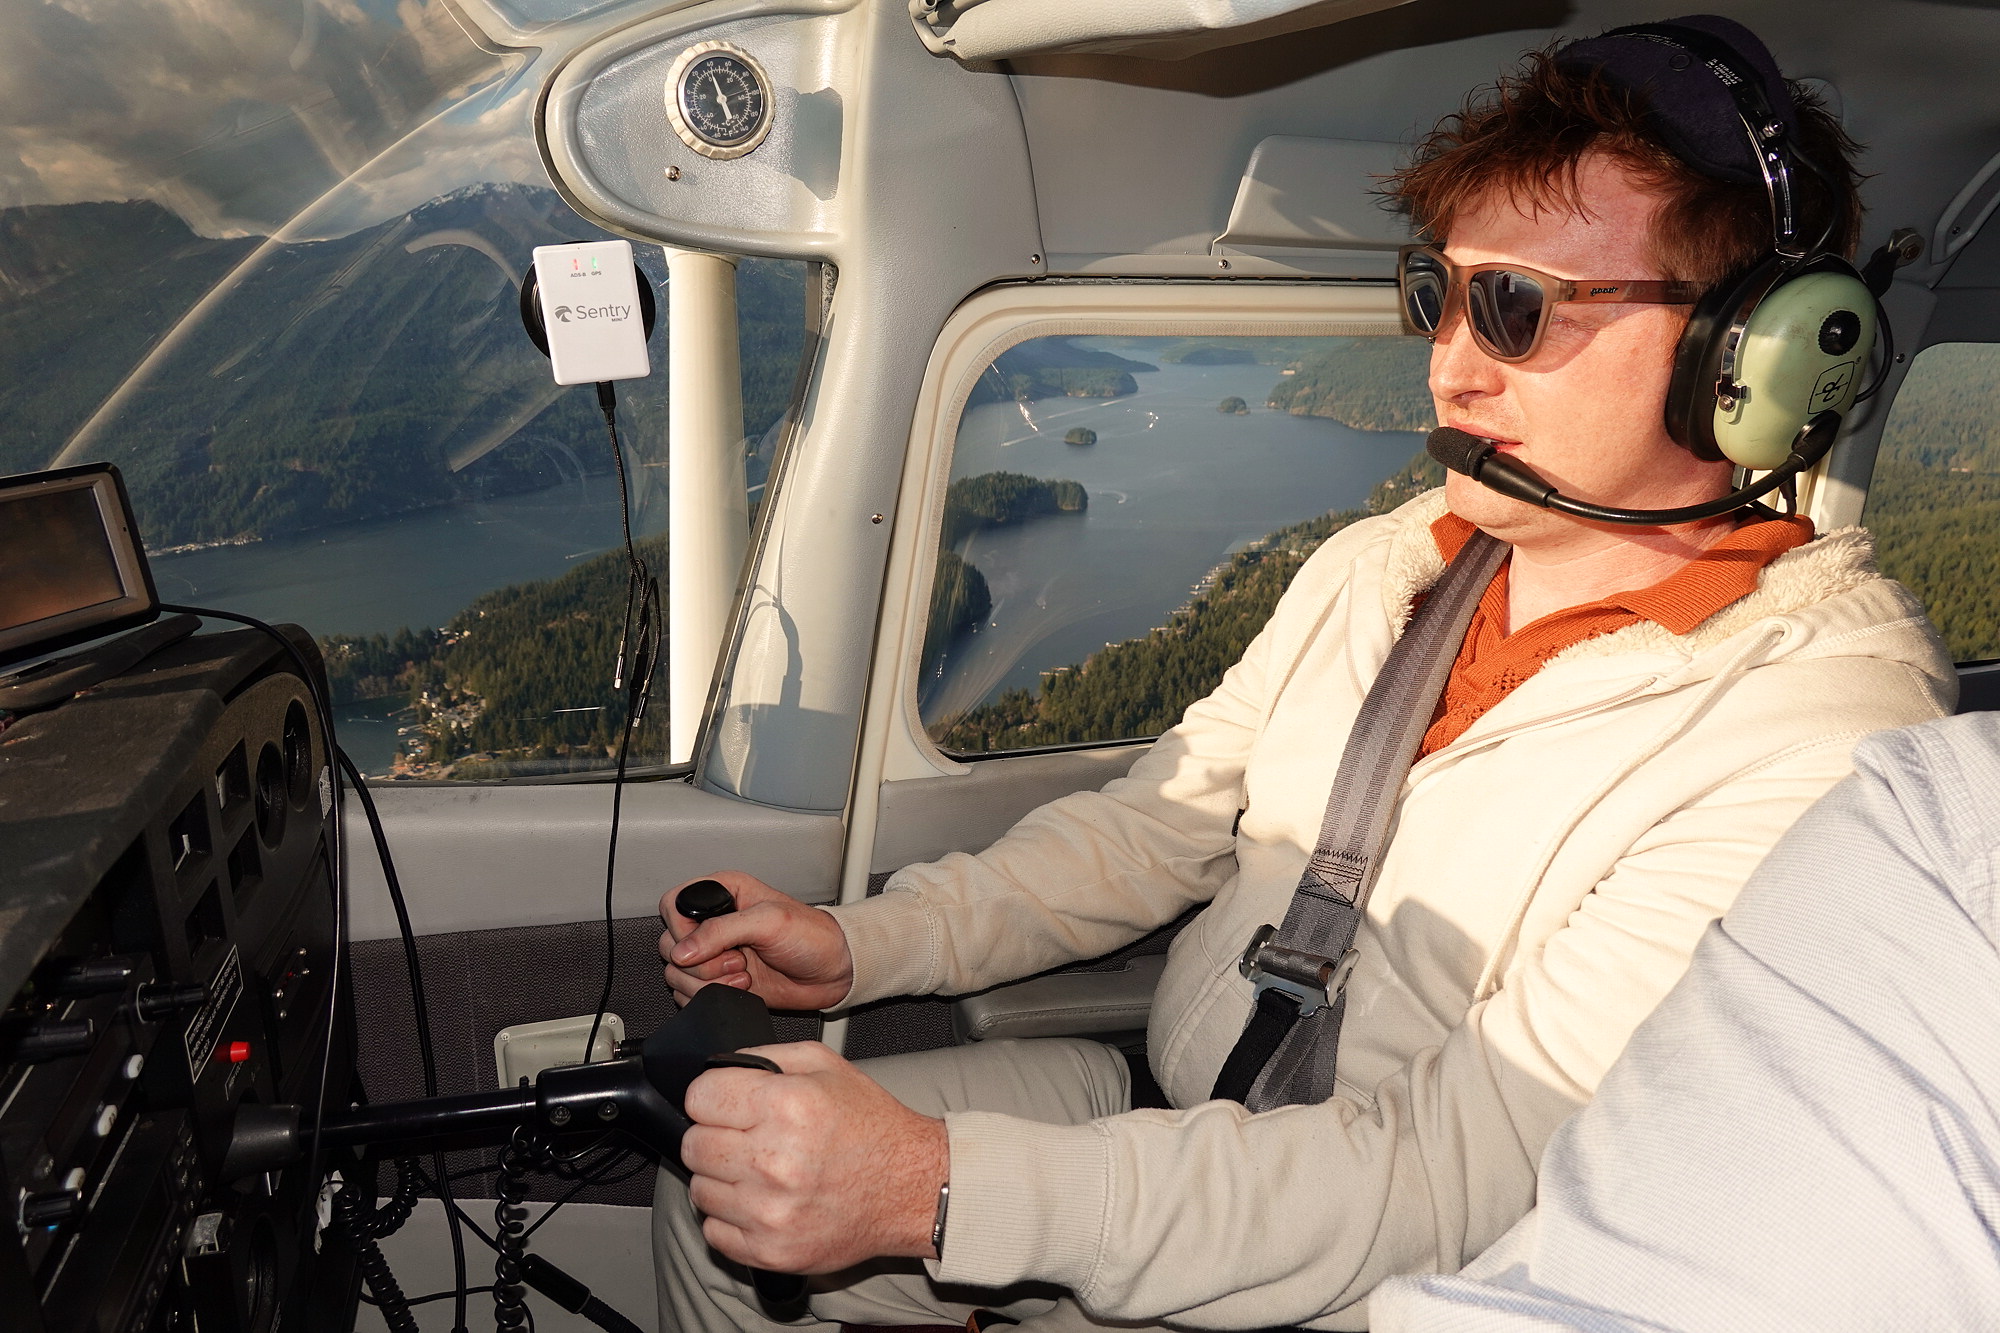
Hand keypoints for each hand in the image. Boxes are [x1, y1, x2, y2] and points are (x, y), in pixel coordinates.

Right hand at [659, 870, 853, 1009]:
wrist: (833, 970)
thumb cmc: (812, 936)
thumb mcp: (768, 921)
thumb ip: (721, 931)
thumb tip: (682, 951)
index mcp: (722, 893)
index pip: (672, 905)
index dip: (683, 929)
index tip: (710, 941)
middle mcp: (714, 923)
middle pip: (670, 944)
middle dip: (702, 961)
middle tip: (737, 959)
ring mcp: (715, 954)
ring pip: (676, 973)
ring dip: (709, 981)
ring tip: (743, 973)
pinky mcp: (719, 981)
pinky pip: (688, 994)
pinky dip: (710, 996)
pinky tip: (741, 987)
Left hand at [681, 1041, 947, 1272]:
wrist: (911, 1188)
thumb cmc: (870, 1126)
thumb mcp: (826, 1065)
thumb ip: (764, 1056)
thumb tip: (715, 1068)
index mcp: (787, 1105)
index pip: (699, 1096)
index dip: (712, 1095)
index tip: (728, 1103)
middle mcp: (774, 1161)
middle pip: (693, 1145)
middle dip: (714, 1135)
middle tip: (748, 1138)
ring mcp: (770, 1213)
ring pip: (700, 1190)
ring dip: (723, 1179)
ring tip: (761, 1171)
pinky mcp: (770, 1251)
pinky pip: (714, 1231)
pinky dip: (731, 1217)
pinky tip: (763, 1202)